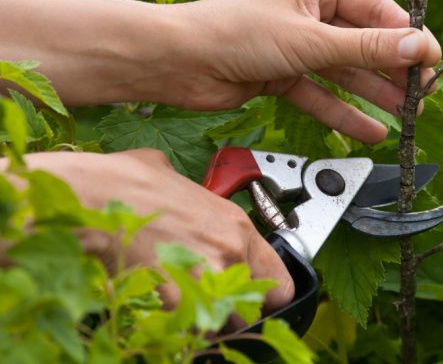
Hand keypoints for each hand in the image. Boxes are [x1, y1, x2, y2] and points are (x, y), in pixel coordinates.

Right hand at [22, 149, 293, 312]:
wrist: (96, 196)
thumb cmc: (130, 182)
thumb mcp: (175, 178)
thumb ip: (195, 197)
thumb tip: (185, 195)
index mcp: (237, 225)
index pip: (281, 284)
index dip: (266, 295)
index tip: (251, 297)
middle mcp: (231, 252)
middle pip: (250, 309)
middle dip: (230, 309)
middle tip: (204, 298)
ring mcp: (208, 277)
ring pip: (221, 324)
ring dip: (204, 319)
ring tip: (177, 302)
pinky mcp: (179, 298)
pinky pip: (189, 330)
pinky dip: (177, 326)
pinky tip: (157, 307)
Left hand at [164, 0, 440, 142]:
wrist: (181, 63)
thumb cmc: (236, 33)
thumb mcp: (310, 40)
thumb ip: (365, 48)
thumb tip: (418, 48)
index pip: (375, 10)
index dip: (407, 37)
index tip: (433, 61)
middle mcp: (308, 11)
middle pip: (362, 42)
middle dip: (392, 70)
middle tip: (423, 94)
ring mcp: (295, 44)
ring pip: (344, 71)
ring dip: (373, 93)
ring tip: (406, 114)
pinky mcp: (282, 73)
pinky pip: (320, 93)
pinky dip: (342, 112)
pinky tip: (370, 130)